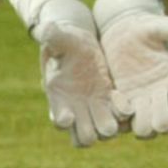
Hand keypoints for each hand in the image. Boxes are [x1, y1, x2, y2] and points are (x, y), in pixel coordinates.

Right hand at [33, 20, 120, 147]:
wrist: (81, 43)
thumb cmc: (66, 40)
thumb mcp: (59, 37)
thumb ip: (52, 36)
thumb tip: (45, 28)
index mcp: (58, 97)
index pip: (59, 120)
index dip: (64, 122)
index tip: (69, 116)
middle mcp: (76, 109)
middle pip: (84, 138)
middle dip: (93, 132)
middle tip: (103, 120)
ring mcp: (94, 108)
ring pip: (102, 134)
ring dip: (110, 127)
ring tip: (116, 110)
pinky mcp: (110, 102)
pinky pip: (119, 117)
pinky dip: (123, 112)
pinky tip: (122, 98)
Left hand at [99, 13, 167, 138]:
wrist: (123, 35)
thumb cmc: (147, 28)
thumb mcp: (160, 24)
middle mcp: (165, 96)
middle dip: (162, 120)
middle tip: (153, 107)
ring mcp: (145, 103)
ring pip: (148, 130)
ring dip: (141, 124)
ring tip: (133, 105)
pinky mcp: (127, 104)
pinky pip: (125, 123)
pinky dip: (121, 115)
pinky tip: (117, 95)